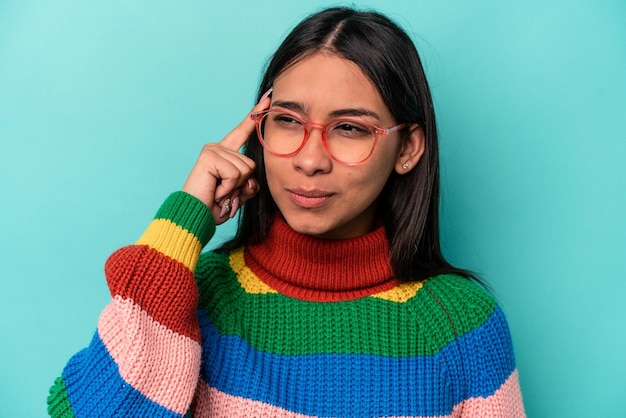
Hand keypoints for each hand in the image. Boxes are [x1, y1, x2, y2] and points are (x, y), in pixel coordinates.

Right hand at [182, 91, 270, 223]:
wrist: (195, 217)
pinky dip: (228, 188)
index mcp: (224, 154)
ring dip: (235, 188)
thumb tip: (252, 181)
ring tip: (219, 192)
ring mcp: (213, 150)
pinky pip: (235, 174)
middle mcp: (217, 148)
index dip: (256, 116)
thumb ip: (249, 184)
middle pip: (251, 164)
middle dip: (242, 184)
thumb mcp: (237, 194)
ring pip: (245, 169)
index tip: (268, 98)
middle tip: (223, 193)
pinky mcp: (210, 157)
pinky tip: (216, 192)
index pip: (243, 132)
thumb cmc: (213, 207)